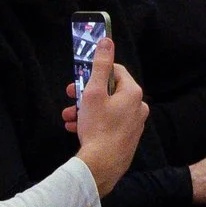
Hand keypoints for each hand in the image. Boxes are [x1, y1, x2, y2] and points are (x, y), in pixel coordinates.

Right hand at [65, 42, 147, 194]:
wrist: (102, 165)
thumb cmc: (98, 127)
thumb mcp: (94, 92)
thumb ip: (99, 65)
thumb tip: (107, 41)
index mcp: (133, 93)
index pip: (116, 71)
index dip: (95, 72)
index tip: (79, 77)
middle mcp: (138, 107)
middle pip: (109, 91)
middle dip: (86, 93)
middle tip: (70, 95)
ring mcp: (133, 124)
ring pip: (106, 109)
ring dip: (84, 109)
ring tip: (67, 116)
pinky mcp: (126, 138)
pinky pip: (108, 124)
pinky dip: (92, 123)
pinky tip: (74, 128)